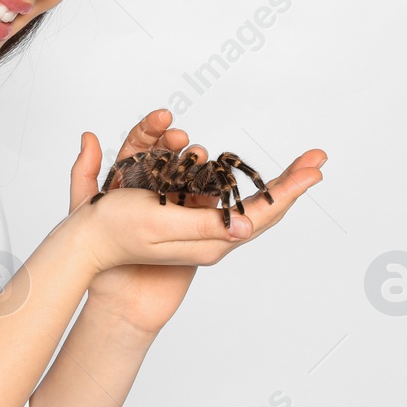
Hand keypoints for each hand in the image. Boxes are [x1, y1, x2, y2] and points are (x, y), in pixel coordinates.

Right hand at [65, 109, 325, 337]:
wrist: (89, 248)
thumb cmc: (120, 235)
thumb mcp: (163, 225)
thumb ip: (205, 225)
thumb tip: (247, 226)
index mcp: (210, 240)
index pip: (261, 212)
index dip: (290, 190)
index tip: (316, 171)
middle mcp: (211, 235)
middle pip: (263, 206)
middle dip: (291, 180)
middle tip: (318, 158)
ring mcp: (201, 226)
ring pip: (247, 201)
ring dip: (270, 179)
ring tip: (296, 164)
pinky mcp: (186, 216)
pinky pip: (225, 198)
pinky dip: (242, 182)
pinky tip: (249, 174)